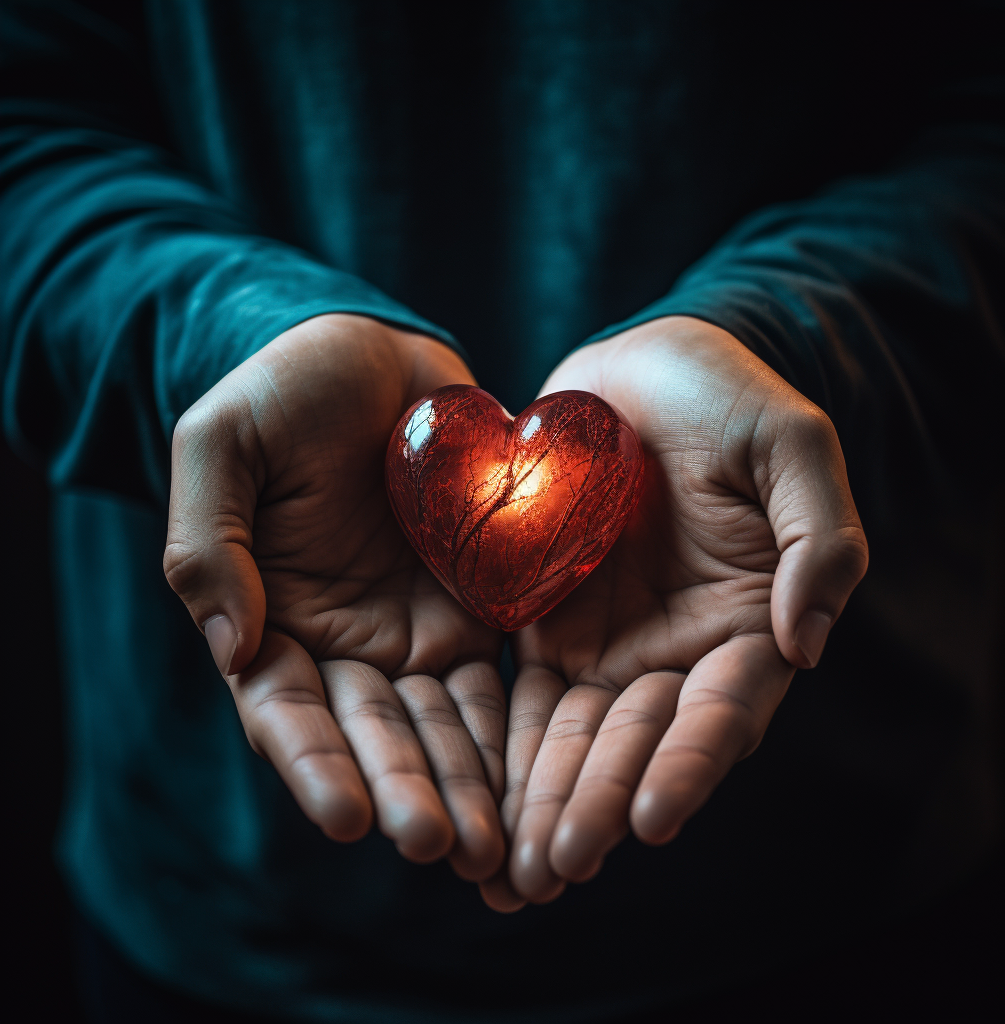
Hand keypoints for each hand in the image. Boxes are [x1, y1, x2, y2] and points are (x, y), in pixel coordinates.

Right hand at [164, 315, 505, 880]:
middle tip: (444, 848)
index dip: (316, 764)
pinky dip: (518, 729)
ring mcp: (417, 629)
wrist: (370, 354)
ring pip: (445, 722)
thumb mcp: (222, 446)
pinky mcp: (480, 605)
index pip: (288, 710)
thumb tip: (233, 646)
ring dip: (471, 784)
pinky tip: (547, 776)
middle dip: (408, 792)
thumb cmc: (284, 391)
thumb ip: (209, 544)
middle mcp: (347, 642)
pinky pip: (501, 674)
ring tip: (503, 845)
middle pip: (377, 734)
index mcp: (272, 619)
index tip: (350, 816)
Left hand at [482, 316, 867, 908]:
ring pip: (572, 737)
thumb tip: (805, 644)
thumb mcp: (791, 446)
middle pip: (634, 743)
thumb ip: (818, 540)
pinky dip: (501, 749)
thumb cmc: (726, 396)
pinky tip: (472, 796)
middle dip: (597, 806)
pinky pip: (518, 695)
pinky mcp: (542, 621)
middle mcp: (674, 649)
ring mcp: (606, 642)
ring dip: (542, 802)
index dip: (687, 765)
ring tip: (508, 870)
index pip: (720, 712)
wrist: (642, 369)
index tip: (650, 820)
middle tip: (555, 868)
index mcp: (744, 622)